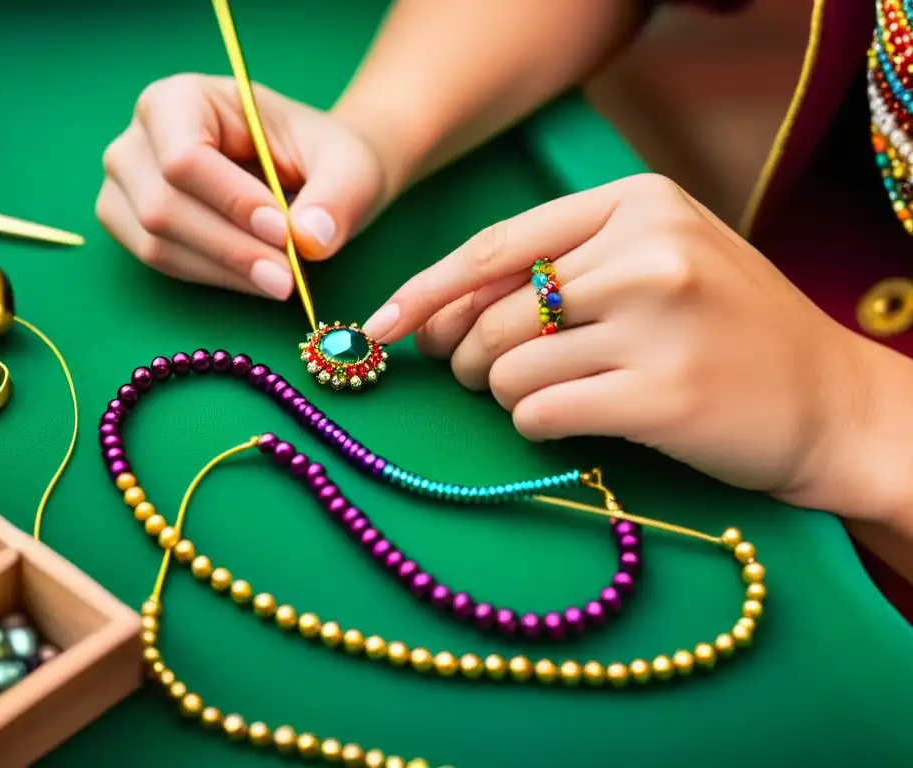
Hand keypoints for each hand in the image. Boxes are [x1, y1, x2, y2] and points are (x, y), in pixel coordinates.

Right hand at [96, 74, 387, 298]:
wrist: (314, 175)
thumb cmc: (323, 158)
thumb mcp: (349, 166)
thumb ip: (337, 198)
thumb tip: (311, 240)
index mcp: (181, 99)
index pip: (184, 156)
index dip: (232, 201)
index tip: (283, 233)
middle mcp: (140, 137)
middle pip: (163, 206)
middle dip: (230, 248)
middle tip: (287, 277)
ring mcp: (129, 184)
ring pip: (156, 242)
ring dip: (223, 270)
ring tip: (280, 283)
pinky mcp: (134, 225)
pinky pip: (162, 262)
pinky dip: (213, 277)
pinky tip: (257, 282)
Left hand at [362, 174, 870, 509]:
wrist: (830, 400)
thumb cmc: (726, 329)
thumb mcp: (655, 262)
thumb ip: (559, 269)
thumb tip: (438, 312)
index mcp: (638, 202)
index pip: (496, 247)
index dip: (426, 292)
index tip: (379, 327)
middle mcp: (647, 251)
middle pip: (493, 314)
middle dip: (464, 356)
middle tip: (477, 376)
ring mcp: (658, 323)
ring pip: (507, 369)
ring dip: (502, 394)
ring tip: (542, 396)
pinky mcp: (662, 395)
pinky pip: (538, 413)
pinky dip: (533, 425)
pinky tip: (569, 422)